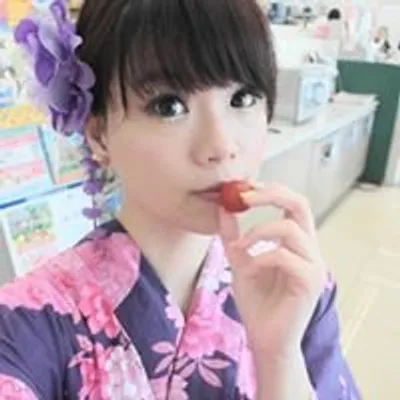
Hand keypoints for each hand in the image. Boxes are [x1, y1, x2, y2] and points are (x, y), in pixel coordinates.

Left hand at [218, 183, 326, 358]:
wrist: (265, 339)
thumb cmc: (256, 302)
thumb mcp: (240, 260)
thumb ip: (233, 235)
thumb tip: (222, 207)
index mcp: (297, 242)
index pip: (292, 202)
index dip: (269, 190)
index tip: (242, 187)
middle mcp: (310, 249)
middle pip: (300, 204)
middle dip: (270, 194)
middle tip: (243, 196)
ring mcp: (313, 265)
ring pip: (289, 229)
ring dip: (258, 233)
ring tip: (239, 247)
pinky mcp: (310, 282)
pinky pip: (284, 256)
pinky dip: (260, 257)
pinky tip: (248, 270)